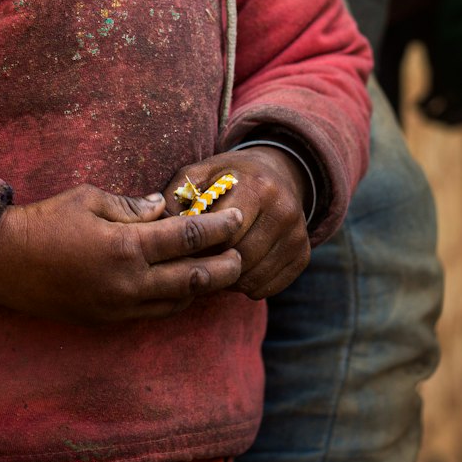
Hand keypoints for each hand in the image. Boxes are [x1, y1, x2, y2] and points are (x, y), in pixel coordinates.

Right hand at [0, 185, 243, 324]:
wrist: (2, 263)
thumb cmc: (45, 221)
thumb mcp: (90, 199)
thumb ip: (133, 206)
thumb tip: (166, 209)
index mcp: (126, 246)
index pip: (188, 238)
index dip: (219, 227)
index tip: (238, 218)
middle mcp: (128, 282)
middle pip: (194, 278)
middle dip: (225, 266)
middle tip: (242, 253)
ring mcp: (118, 306)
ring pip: (178, 302)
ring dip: (203, 287)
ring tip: (221, 271)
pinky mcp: (108, 320)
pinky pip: (154, 313)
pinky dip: (175, 300)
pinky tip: (184, 286)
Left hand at [163, 145, 309, 300]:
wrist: (277, 173)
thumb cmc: (228, 177)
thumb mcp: (200, 173)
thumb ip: (177, 195)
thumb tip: (158, 226)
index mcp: (257, 187)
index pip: (225, 232)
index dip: (200, 244)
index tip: (187, 244)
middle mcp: (284, 210)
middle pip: (239, 258)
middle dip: (213, 264)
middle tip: (196, 260)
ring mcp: (297, 234)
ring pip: (252, 278)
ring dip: (227, 279)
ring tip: (214, 263)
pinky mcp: (303, 255)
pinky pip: (267, 288)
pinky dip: (246, 286)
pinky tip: (236, 268)